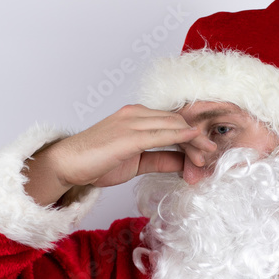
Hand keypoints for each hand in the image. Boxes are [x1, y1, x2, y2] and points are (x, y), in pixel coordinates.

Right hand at [45, 104, 195, 188]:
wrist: (67, 164)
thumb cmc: (96, 162)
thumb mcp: (136, 162)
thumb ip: (160, 159)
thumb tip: (184, 163)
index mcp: (136, 117)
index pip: (172, 121)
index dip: (192, 135)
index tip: (205, 151)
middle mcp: (136, 114)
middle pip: (177, 121)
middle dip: (197, 138)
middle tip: (211, 155)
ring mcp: (131, 122)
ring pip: (173, 125)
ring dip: (194, 141)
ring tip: (208, 155)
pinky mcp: (127, 135)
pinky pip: (160, 134)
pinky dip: (180, 136)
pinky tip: (194, 139)